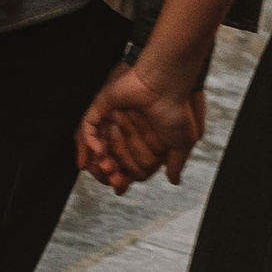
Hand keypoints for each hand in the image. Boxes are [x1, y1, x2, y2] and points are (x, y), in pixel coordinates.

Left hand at [78, 51, 208, 194]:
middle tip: (114, 178)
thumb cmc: (178, 109)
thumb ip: (176, 162)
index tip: (121, 186)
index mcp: (146, 137)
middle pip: (109, 157)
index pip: (127, 163)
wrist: (169, 85)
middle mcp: (127, 127)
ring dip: (99, 160)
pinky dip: (88, 142)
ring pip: (96, 144)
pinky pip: (87, 127)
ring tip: (106, 168)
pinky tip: (98, 153)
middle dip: (110, 170)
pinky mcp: (103, 105)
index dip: (123, 176)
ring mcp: (113, 116)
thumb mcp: (183, 142)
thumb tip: (174, 180)